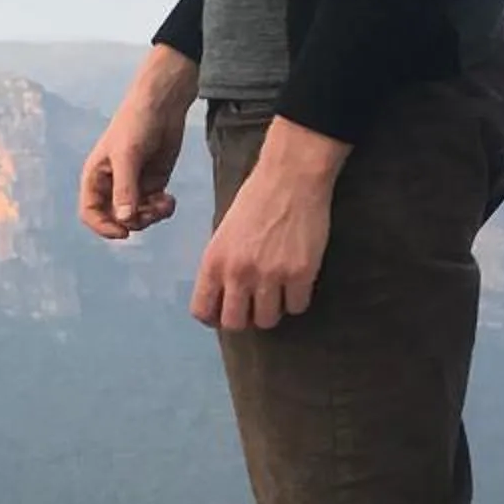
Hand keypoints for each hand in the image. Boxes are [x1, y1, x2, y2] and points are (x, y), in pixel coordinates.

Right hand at [80, 45, 199, 241]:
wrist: (162, 105)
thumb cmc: (136, 124)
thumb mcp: (128, 156)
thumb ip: (125, 189)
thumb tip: (125, 220)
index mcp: (96, 177)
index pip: (91, 213)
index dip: (104, 227)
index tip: (124, 233)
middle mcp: (112, 184)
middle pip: (117, 219)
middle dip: (136, 220)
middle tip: (153, 210)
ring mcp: (134, 186)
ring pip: (138, 217)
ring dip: (152, 216)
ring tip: (166, 203)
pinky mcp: (153, 184)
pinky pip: (154, 208)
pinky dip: (163, 210)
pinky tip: (170, 199)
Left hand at [191, 120, 349, 330]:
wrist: (290, 179)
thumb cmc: (254, 202)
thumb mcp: (223, 234)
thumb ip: (220, 266)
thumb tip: (222, 297)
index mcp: (213, 262)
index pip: (202, 311)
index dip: (213, 317)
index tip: (224, 311)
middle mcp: (238, 273)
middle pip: (235, 324)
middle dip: (244, 318)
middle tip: (253, 306)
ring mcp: (271, 275)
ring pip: (268, 320)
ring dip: (271, 311)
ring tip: (276, 293)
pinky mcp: (301, 274)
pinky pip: (297, 307)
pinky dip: (296, 300)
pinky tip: (295, 284)